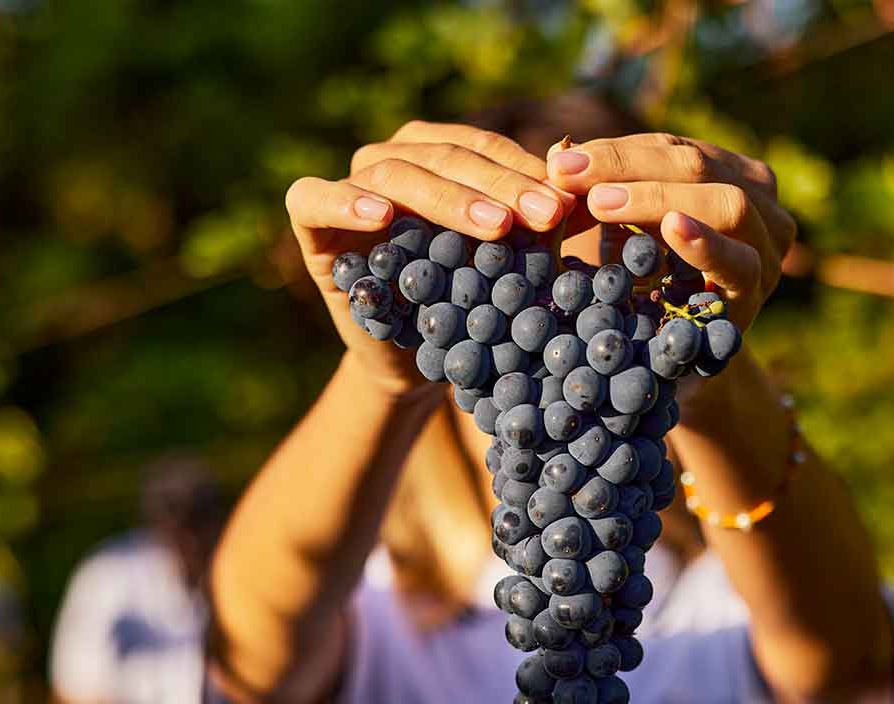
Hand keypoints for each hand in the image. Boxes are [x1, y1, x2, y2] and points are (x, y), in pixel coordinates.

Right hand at [285, 121, 575, 391]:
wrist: (416, 363)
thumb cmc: (469, 307)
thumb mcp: (511, 264)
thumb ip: (538, 224)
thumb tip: (584, 187)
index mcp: (440, 155)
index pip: (485, 148)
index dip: (525, 170)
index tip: (568, 202)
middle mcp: (392, 159)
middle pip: (447, 158)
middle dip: (500, 187)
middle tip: (544, 216)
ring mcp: (347, 183)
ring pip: (395, 173)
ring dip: (447, 198)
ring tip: (492, 226)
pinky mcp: (309, 218)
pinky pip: (315, 197)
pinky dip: (345, 201)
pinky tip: (381, 216)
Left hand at [545, 133, 796, 330]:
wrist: (669, 360)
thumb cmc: (643, 285)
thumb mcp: (623, 230)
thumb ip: (601, 191)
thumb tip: (558, 155)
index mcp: (730, 174)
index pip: (673, 149)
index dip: (616, 151)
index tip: (559, 162)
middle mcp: (761, 202)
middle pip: (697, 165)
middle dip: (629, 168)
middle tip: (569, 179)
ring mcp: (768, 246)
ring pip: (726, 202)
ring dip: (658, 198)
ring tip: (602, 203)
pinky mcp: (758, 291)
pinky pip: (739, 262)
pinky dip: (706, 244)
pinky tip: (673, 229)